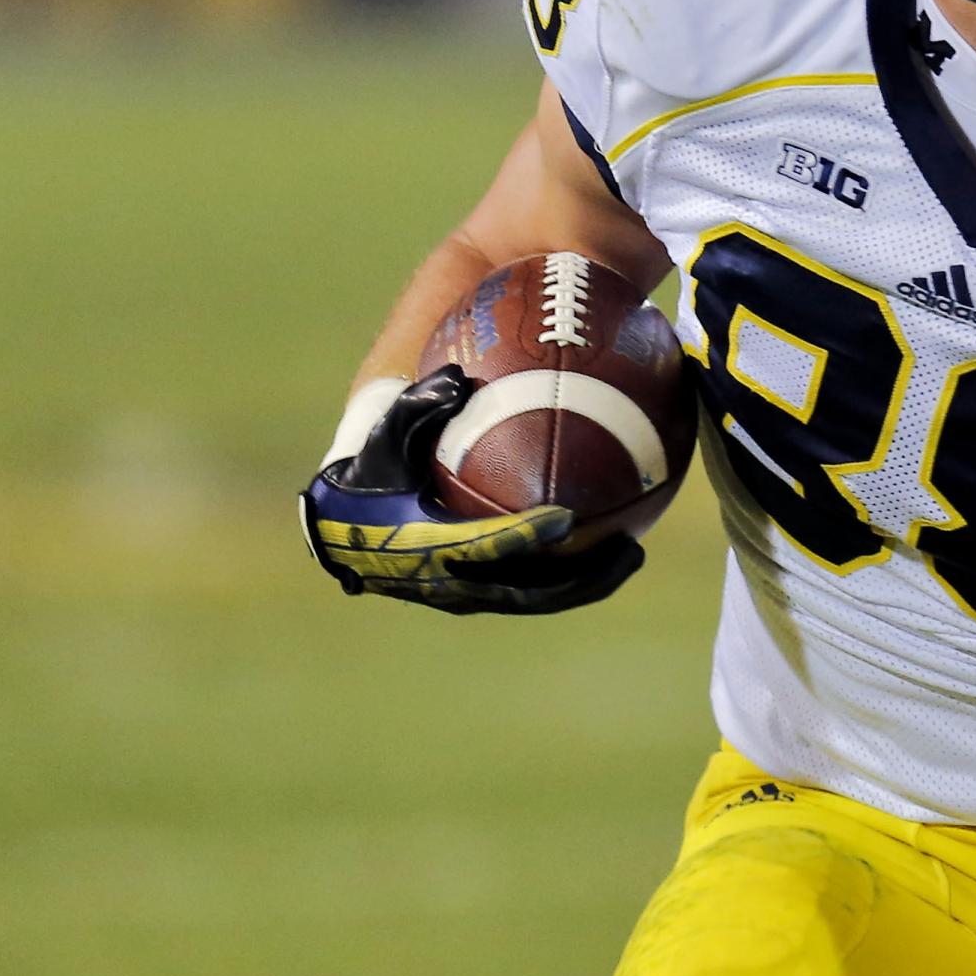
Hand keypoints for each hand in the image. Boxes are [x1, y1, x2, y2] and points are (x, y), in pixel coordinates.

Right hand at [299, 368, 643, 614]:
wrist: (343, 526)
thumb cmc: (370, 470)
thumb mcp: (383, 436)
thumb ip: (416, 407)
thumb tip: (455, 376)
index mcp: (422, 546)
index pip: (481, 546)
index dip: (523, 536)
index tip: (566, 517)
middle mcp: (448, 582)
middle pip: (524, 591)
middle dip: (579, 576)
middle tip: (628, 549)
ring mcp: (465, 596)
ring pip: (536, 599)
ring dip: (586, 582)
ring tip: (632, 554)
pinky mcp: (480, 597)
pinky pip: (533, 590)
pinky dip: (571, 574)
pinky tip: (611, 545)